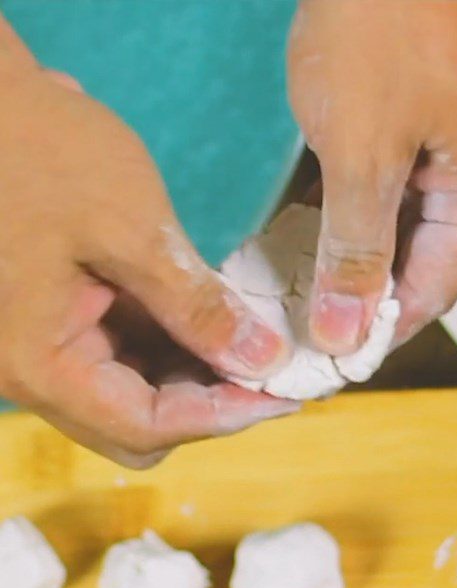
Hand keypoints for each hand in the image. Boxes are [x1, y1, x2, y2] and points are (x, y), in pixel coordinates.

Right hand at [0, 22, 295, 467]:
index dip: (223, 417)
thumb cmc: (43, 153)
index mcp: (40, 364)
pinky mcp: (59, 325)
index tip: (282, 394)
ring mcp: (44, 351)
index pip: (147, 425)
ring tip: (253, 346)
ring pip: (136, 397)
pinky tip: (215, 322)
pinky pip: (125, 359)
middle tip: (269, 372)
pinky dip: (174, 349)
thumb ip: (197, 307)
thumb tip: (264, 361)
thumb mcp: (131, 230)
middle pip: (139, 426)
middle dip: (210, 405)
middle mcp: (35, 373)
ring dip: (196, 378)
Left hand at [288, 0, 456, 352]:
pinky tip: (326, 231)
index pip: (438, 288)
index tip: (330, 358)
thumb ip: (353, 253)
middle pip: (430, 261)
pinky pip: (414, 191)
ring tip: (308, 282)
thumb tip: (343, 336)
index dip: (382, 328)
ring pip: (418, 229)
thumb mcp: (357, 154)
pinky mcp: (454, 124)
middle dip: (369, 291)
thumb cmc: (372, 27)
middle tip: (309, 321)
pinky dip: (370, 213)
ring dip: (366, 254)